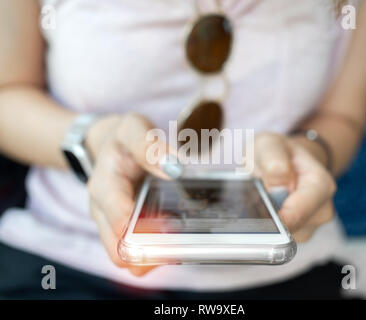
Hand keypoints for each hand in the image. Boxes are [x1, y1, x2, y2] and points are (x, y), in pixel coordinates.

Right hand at [86, 113, 170, 275]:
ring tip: (180, 243)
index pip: (116, 215)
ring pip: (127, 256)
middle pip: (119, 249)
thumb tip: (174, 167)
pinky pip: (136, 250)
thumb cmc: (122, 139)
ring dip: (152, 256)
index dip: (137, 229)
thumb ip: (149, 146)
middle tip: (177, 245)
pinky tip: (175, 240)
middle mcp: (103, 211)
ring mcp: (111, 224)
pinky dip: (154, 251)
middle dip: (147, 252)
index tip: (164, 229)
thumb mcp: (133, 129)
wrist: (109, 147)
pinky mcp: (122, 230)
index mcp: (104, 185)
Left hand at [254, 132, 335, 241]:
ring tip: (260, 198)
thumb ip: (274, 161)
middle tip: (254, 196)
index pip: (299, 212)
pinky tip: (263, 208)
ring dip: (268, 221)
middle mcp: (322, 209)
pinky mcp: (300, 233)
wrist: (284, 159)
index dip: (276, 216)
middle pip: (292, 228)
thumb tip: (278, 187)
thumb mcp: (269, 145)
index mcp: (320, 184)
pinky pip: (281, 238)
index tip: (257, 209)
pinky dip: (268, 225)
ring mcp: (312, 224)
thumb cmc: (277, 152)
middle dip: (269, 217)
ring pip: (285, 236)